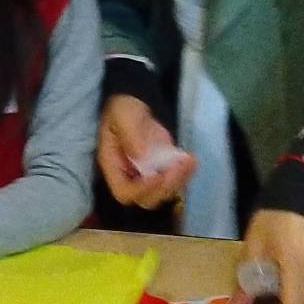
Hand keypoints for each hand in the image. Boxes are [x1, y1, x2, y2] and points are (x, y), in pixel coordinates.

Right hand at [98, 95, 196, 209]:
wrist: (134, 104)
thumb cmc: (123, 110)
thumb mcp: (123, 116)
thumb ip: (130, 135)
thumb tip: (142, 156)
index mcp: (113, 165)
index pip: (123, 191)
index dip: (140, 190)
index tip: (156, 175)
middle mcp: (130, 176)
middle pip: (147, 198)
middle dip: (164, 187)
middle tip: (176, 168)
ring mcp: (147, 175)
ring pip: (165, 192)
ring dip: (179, 180)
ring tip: (188, 161)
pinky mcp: (162, 169)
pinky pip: (175, 180)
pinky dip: (186, 173)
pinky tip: (191, 159)